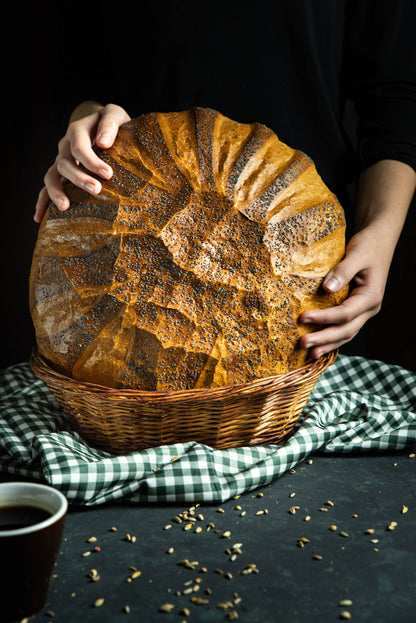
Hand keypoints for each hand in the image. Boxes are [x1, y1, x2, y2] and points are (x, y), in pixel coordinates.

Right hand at [34, 103, 130, 222]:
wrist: (105, 128)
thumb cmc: (114, 124)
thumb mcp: (115, 115)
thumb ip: (110, 124)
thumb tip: (103, 143)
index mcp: (76, 131)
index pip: (79, 146)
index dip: (92, 161)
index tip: (108, 174)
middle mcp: (65, 147)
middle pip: (65, 164)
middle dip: (79, 178)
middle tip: (96, 189)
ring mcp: (61, 162)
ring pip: (51, 177)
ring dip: (57, 192)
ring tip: (65, 206)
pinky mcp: (62, 176)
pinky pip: (46, 188)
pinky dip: (42, 202)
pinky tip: (39, 218)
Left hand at [299, 227, 388, 357]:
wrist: (379, 241)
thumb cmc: (368, 246)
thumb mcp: (356, 254)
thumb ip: (342, 272)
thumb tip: (327, 288)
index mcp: (370, 297)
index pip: (345, 314)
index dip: (324, 318)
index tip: (303, 318)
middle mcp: (369, 308)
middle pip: (346, 330)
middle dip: (324, 339)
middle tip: (303, 343)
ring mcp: (364, 311)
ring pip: (346, 333)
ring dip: (328, 344)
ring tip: (311, 354)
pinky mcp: (357, 309)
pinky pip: (345, 328)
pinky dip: (333, 338)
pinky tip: (320, 346)